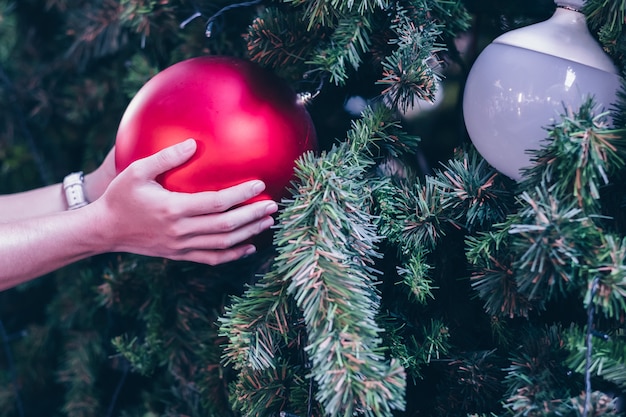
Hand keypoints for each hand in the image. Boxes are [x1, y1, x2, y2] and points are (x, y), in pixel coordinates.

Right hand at [91, 139, 277, 264]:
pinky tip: (249, 247)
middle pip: (226, 225)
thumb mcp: (137, 171)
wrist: (104, 230)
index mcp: (172, 208)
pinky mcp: (180, 255)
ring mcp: (181, 246)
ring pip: (223, 244)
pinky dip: (233, 255)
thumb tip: (193, 143)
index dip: (241, 194)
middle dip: (253, 216)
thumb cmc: (120, 196)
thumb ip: (166, 157)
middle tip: (273, 206)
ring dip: (249, 234)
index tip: (260, 185)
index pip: (217, 203)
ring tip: (267, 223)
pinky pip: (212, 258)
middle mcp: (180, 231)